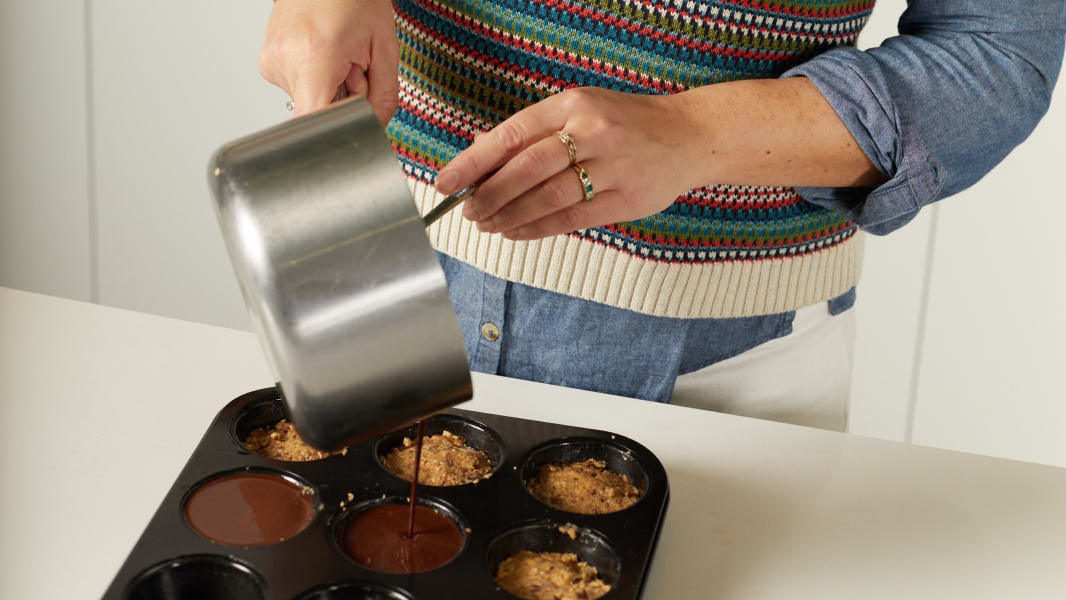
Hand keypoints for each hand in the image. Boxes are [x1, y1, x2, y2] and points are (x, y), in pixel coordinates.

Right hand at [259, 0, 398, 123]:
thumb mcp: (384, 48)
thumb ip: (384, 98)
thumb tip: (373, 129)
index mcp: (314, 55)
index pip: (314, 122)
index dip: (337, 131)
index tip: (352, 123)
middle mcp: (284, 60)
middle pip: (317, 113)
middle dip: (344, 102)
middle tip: (355, 70)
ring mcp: (271, 62)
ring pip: (310, 102)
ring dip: (333, 90)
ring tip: (340, 57)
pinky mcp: (268, 64)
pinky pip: (300, 88)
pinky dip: (319, 80)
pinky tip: (326, 56)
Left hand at [435, 88, 701, 240]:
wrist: (689, 135)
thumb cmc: (624, 123)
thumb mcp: (578, 111)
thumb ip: (531, 131)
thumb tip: (478, 147)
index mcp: (573, 104)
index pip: (512, 134)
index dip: (474, 162)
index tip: (447, 182)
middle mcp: (592, 131)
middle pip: (528, 168)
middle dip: (490, 194)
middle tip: (468, 210)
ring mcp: (613, 165)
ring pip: (549, 197)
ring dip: (511, 215)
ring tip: (488, 224)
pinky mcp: (628, 198)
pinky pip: (574, 218)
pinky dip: (539, 227)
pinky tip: (516, 232)